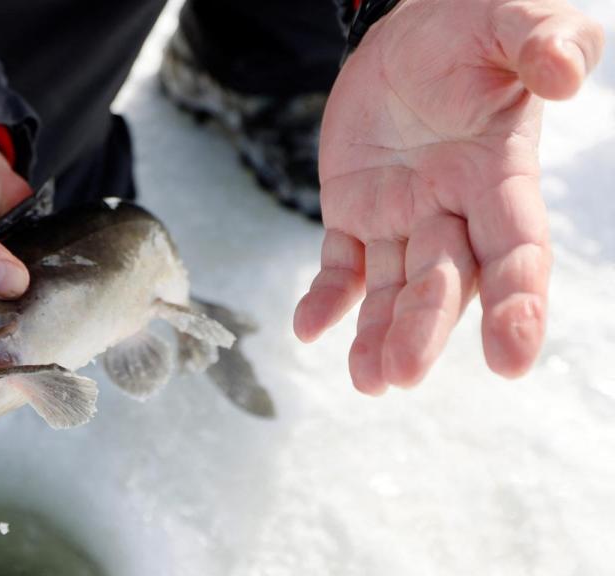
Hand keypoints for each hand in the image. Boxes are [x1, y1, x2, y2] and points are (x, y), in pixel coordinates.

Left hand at [294, 0, 603, 393]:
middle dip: (425, 329)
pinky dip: (326, 298)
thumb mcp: (513, 19)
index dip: (517, 304)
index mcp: (501, 177)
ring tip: (367, 380)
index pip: (516, 252)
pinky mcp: (354, 212)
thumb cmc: (473, 28)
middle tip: (400, 375)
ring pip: (391, 288)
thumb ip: (544, 40)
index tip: (510, 360)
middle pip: (444, 283)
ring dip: (378, 334)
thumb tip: (565, 72)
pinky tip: (308, 329)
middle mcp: (453, 211)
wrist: (409, 32)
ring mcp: (400, 218)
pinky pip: (339, 264)